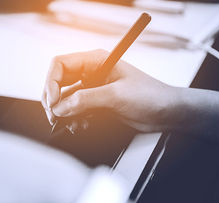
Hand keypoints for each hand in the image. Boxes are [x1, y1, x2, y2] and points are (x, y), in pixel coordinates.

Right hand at [42, 49, 181, 131]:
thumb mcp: (116, 95)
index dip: (52, 82)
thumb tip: (61, 107)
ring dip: (64, 113)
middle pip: (59, 83)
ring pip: (66, 99)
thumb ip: (86, 100)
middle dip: (55, 100)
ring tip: (71, 123)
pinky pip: (76, 111)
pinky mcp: (97, 104)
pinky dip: (74, 119)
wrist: (167, 112)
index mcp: (96, 61)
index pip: (61, 65)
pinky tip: (80, 125)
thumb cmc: (150, 96)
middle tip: (55, 116)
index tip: (53, 101)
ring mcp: (93, 89)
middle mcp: (92, 73)